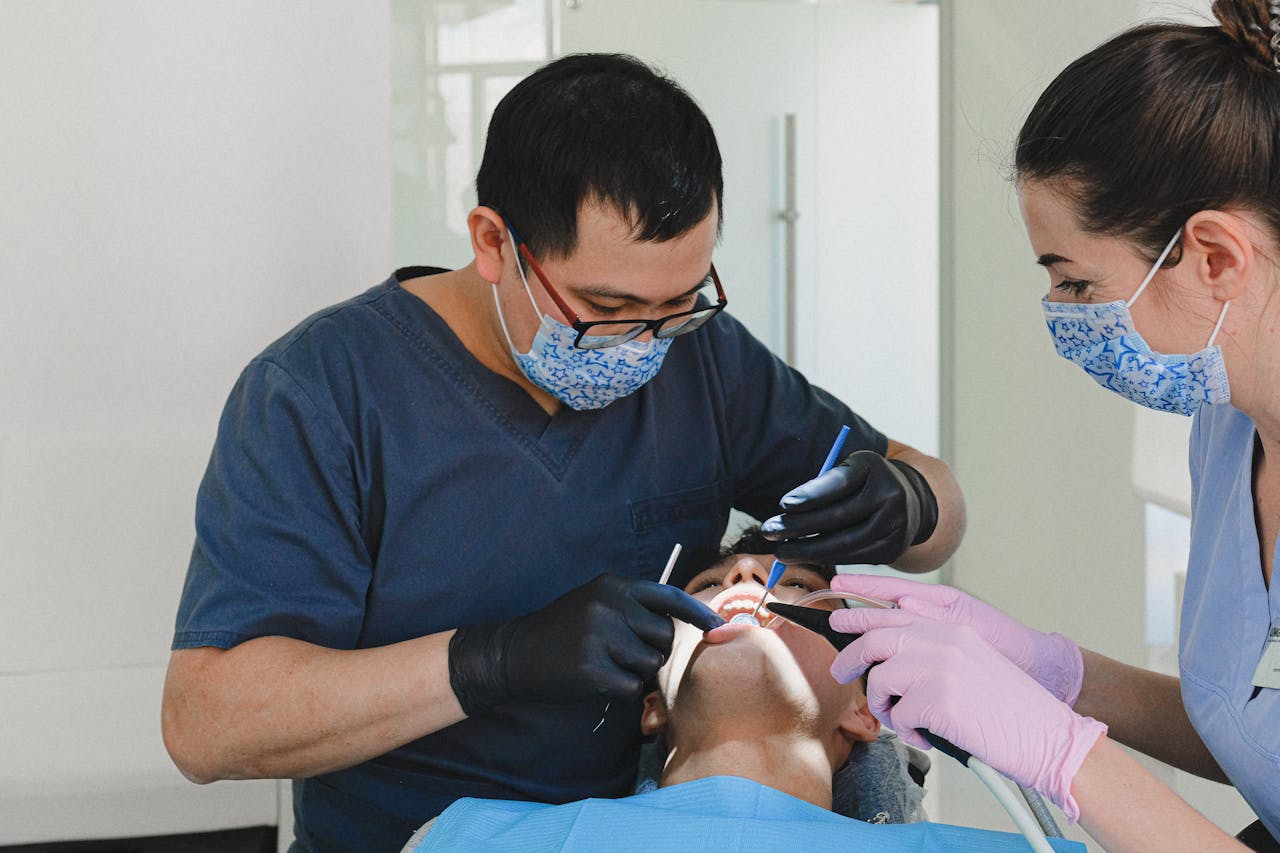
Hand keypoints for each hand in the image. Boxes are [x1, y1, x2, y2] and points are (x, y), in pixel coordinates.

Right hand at [448, 573, 723, 713]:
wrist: (512, 654)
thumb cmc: (561, 632)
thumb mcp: (595, 602)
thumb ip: (633, 607)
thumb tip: (684, 623)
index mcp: (613, 585)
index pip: (669, 596)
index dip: (698, 612)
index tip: (719, 627)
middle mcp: (609, 604)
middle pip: (665, 636)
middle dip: (654, 651)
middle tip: (624, 656)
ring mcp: (599, 635)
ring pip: (650, 664)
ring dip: (634, 672)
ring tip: (604, 665)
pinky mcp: (591, 667)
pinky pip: (630, 688)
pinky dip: (619, 692)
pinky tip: (594, 681)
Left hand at [760, 451, 937, 565]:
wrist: (911, 502)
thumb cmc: (865, 482)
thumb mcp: (849, 469)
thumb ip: (823, 483)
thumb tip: (787, 510)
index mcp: (874, 467)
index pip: (839, 482)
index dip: (811, 495)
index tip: (783, 504)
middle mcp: (890, 495)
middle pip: (838, 517)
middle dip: (799, 527)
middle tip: (769, 532)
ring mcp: (895, 524)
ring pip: (844, 543)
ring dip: (808, 550)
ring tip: (782, 551)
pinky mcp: (892, 548)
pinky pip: (852, 557)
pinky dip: (826, 558)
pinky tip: (805, 556)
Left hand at [829, 609, 1105, 821]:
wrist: (1047, 735)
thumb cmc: (1010, 709)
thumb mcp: (970, 662)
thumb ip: (932, 651)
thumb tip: (885, 662)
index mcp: (952, 627)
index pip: (892, 613)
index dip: (859, 617)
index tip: (837, 621)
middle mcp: (943, 639)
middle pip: (875, 639)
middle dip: (850, 658)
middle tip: (839, 673)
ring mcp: (938, 667)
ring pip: (881, 680)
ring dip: (884, 705)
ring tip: (904, 721)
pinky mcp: (936, 699)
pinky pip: (900, 716)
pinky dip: (909, 732)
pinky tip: (930, 736)